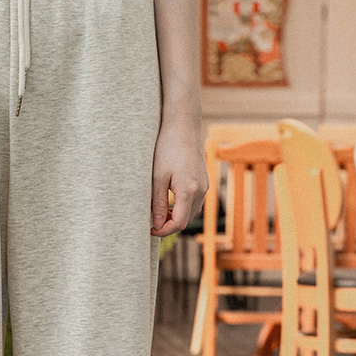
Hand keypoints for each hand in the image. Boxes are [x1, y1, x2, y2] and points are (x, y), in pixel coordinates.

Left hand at [150, 114, 207, 237]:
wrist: (184, 125)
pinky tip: (171, 200)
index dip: (163, 231)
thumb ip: (158, 203)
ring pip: (192, 212)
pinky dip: (183, 207)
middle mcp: (200, 191)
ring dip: (176, 216)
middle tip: (152, 220)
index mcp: (189, 191)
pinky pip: (195, 202)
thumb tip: (157, 224)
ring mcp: (204, 185)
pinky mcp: (204, 180)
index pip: (178, 223)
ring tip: (160, 210)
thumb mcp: (157, 177)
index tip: (150, 229)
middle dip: (169, 225)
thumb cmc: (168, 147)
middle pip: (186, 220)